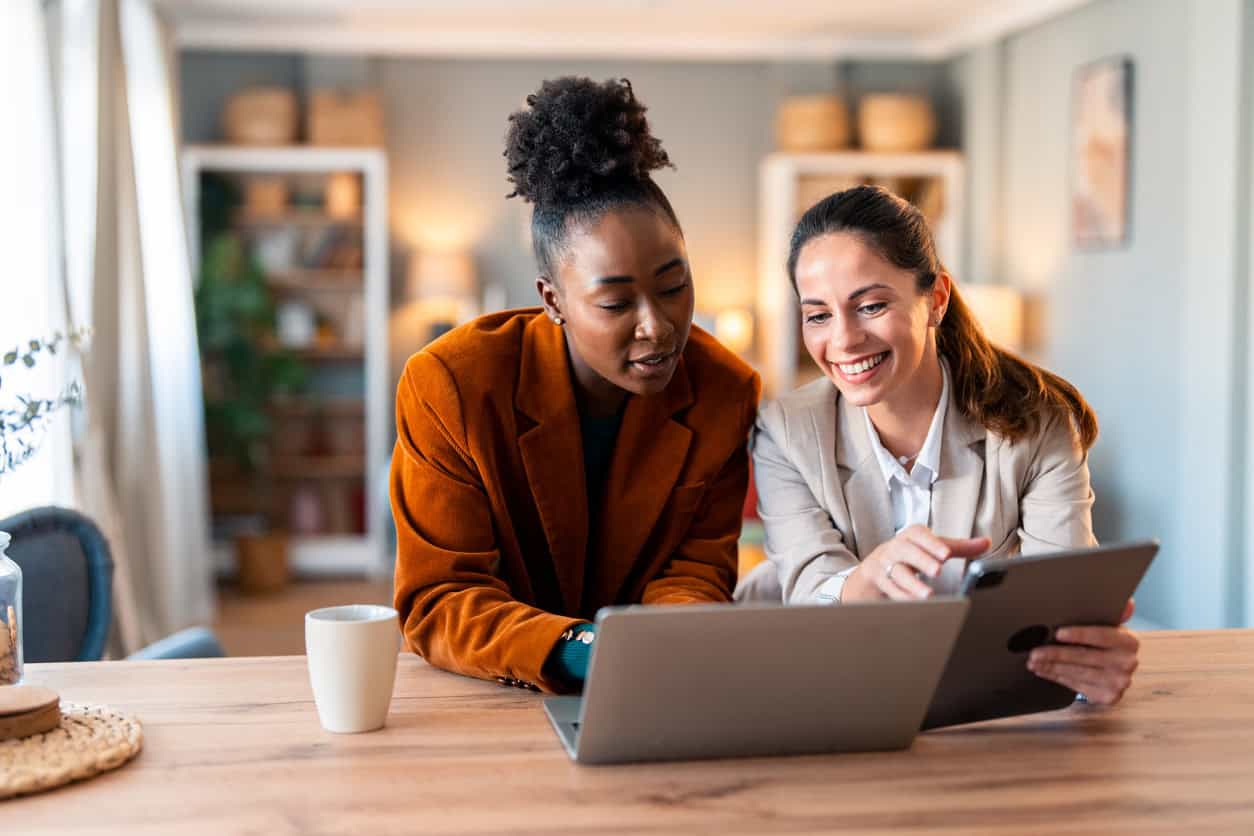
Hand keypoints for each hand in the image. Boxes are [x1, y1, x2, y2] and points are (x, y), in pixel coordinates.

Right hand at [841, 525, 990, 602]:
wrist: (873, 570)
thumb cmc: (910, 557)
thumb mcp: (932, 549)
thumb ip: (959, 547)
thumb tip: (986, 542)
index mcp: (911, 537)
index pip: (918, 534)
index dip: (932, 543)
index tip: (946, 554)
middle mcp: (895, 548)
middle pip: (905, 550)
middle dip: (921, 560)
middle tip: (937, 570)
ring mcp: (883, 564)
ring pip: (896, 573)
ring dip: (911, 585)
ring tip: (928, 595)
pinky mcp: (875, 580)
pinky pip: (888, 590)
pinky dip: (901, 597)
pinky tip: (914, 605)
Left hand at [1027, 599, 1139, 705]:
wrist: (1115, 668)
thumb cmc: (1105, 642)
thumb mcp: (1109, 625)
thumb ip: (1113, 612)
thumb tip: (1127, 603)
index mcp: (1129, 641)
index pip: (1102, 635)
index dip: (1079, 634)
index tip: (1058, 633)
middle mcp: (1127, 663)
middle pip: (1085, 657)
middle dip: (1056, 654)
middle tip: (1035, 652)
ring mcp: (1119, 682)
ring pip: (1077, 673)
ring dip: (1051, 667)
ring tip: (1033, 661)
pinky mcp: (1108, 696)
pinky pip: (1076, 685)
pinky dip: (1056, 677)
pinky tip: (1043, 670)